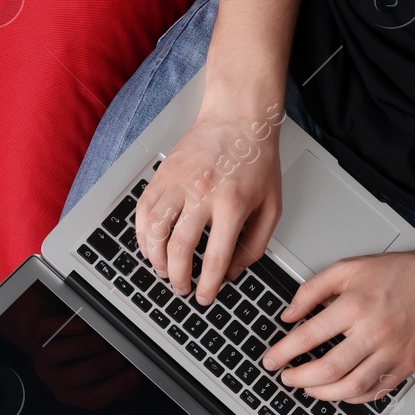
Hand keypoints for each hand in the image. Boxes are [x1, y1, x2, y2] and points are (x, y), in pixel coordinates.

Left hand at [0, 288, 142, 408]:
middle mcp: (53, 378)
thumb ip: (116, 382)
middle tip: (124, 355)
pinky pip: (48, 330)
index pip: (93, 398)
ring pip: (59, 353)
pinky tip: (85, 325)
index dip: (117, 387)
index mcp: (69, 393)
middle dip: (104, 366)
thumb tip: (136, 385)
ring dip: (87, 346)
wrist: (46, 334)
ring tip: (105, 340)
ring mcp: (41, 355)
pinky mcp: (36, 332)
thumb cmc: (77, 355)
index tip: (136, 375)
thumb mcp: (95, 375)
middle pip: (75, 378)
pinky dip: (68, 326)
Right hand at [134, 101, 283, 304]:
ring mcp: (178, 182)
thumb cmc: (257, 159)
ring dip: (156, 259)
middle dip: (177, 277)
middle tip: (182, 287)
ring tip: (164, 270)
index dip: (207, 286)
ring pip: (155, 231)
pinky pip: (143, 210)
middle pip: (179, 249)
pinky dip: (142, 233)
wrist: (239, 118)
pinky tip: (150, 244)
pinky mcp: (163, 174)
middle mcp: (202, 194)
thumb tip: (233, 272)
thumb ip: (255, 244)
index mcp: (232, 205)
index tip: (205, 297)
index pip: (214, 258)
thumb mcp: (272, 205)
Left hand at [260, 247, 414, 403]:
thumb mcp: (347, 269)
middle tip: (286, 377)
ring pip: (351, 388)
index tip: (271, 360)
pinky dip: (352, 397)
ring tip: (308, 388)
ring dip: (322, 394)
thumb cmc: (397, 275)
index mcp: (356, 305)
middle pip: (328, 369)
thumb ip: (312, 290)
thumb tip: (289, 315)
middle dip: (299, 378)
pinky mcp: (406, 366)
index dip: (284, 352)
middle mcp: (375, 332)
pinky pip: (374, 391)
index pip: (309, 336)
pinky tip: (339, 391)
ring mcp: (393, 353)